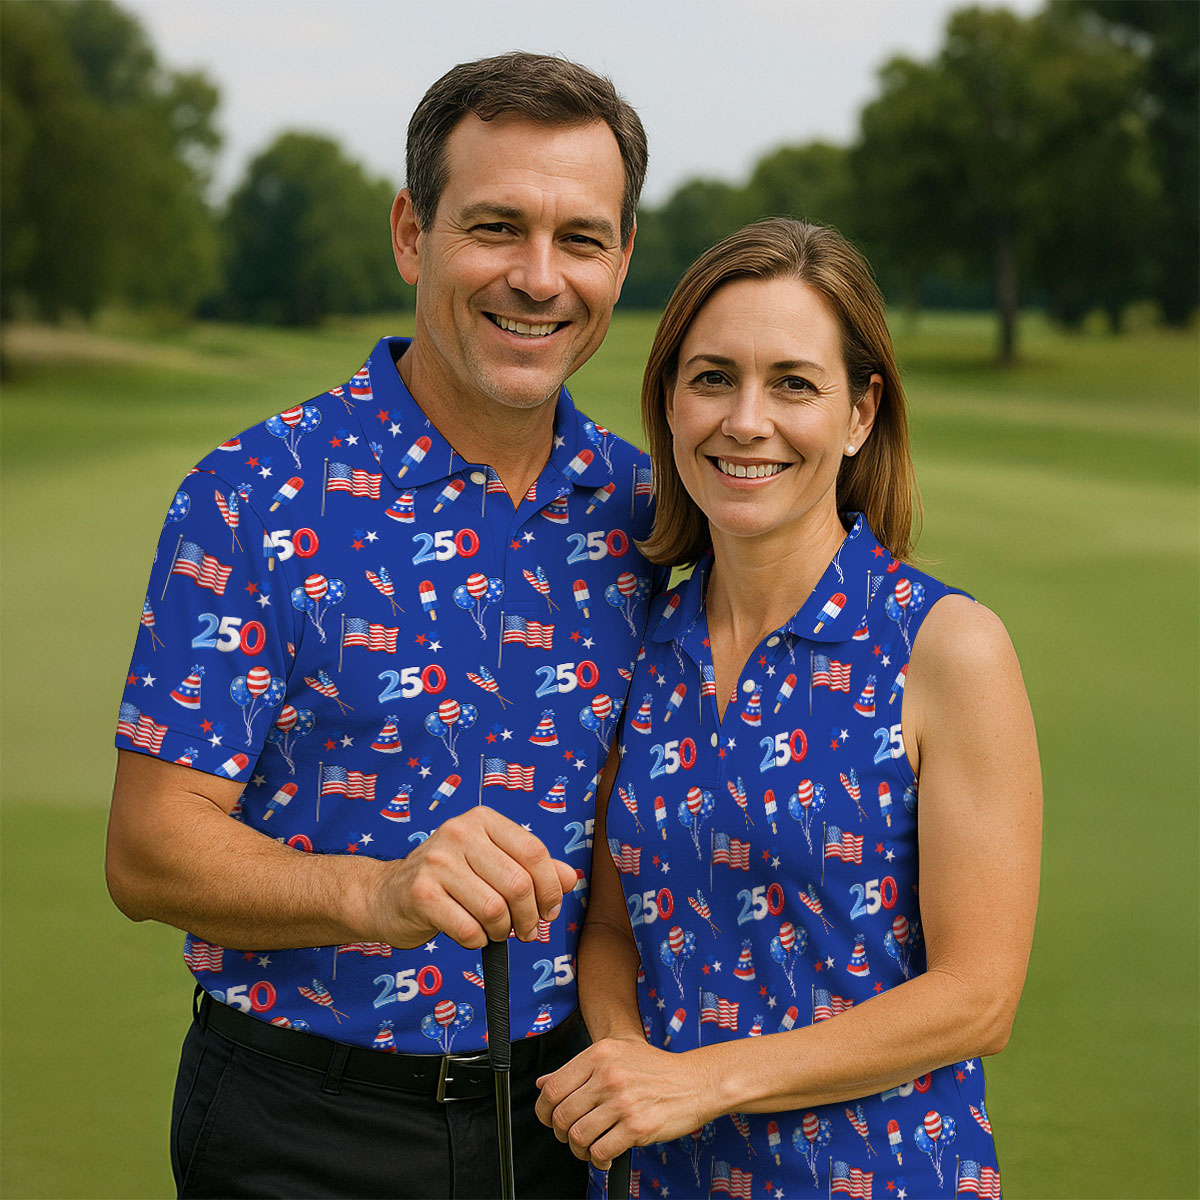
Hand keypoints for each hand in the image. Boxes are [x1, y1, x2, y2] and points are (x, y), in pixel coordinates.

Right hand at [368, 807, 577, 948]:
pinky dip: (477, 941)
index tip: (549, 911)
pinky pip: (469, 929)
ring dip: (501, 931)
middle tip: (525, 931)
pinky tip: (470, 934)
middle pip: (518, 884)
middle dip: (529, 917)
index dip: (550, 888)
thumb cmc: (448, 879)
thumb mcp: (491, 863)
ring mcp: (437, 861)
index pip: (534, 852)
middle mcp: (459, 832)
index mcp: (482, 820)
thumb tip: (569, 878)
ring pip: (495, 910)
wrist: (386, 894)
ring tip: (494, 931)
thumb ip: (533, 869)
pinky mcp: (420, 893)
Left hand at [536, 1036, 715, 1167]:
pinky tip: (606, 1155)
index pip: (553, 1088)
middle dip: (562, 1134)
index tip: (550, 1119)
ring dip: (580, 1150)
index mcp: (599, 1054)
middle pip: (562, 1116)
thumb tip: (543, 1084)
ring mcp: (623, 1101)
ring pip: (579, 1137)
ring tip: (591, 1147)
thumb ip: (577, 1068)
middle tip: (573, 1136)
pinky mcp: (637, 1127)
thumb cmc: (656, 1068)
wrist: (695, 1081)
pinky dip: (599, 1160)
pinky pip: (601, 1152)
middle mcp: (608, 1075)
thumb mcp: (616, 1053)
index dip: (544, 1111)